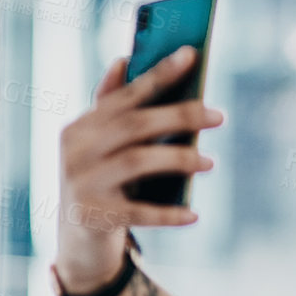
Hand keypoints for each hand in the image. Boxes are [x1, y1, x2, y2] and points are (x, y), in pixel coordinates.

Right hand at [54, 46, 223, 293]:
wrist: (78, 241)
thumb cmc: (103, 183)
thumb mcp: (103, 146)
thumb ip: (113, 107)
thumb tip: (124, 60)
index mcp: (82, 126)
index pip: (127, 95)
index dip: (159, 74)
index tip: (191, 54)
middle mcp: (76, 150)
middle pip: (135, 125)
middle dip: (179, 116)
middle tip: (219, 115)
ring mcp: (82, 183)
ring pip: (137, 162)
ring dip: (179, 160)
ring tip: (210, 162)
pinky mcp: (94, 216)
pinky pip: (139, 213)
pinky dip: (169, 215)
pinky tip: (195, 215)